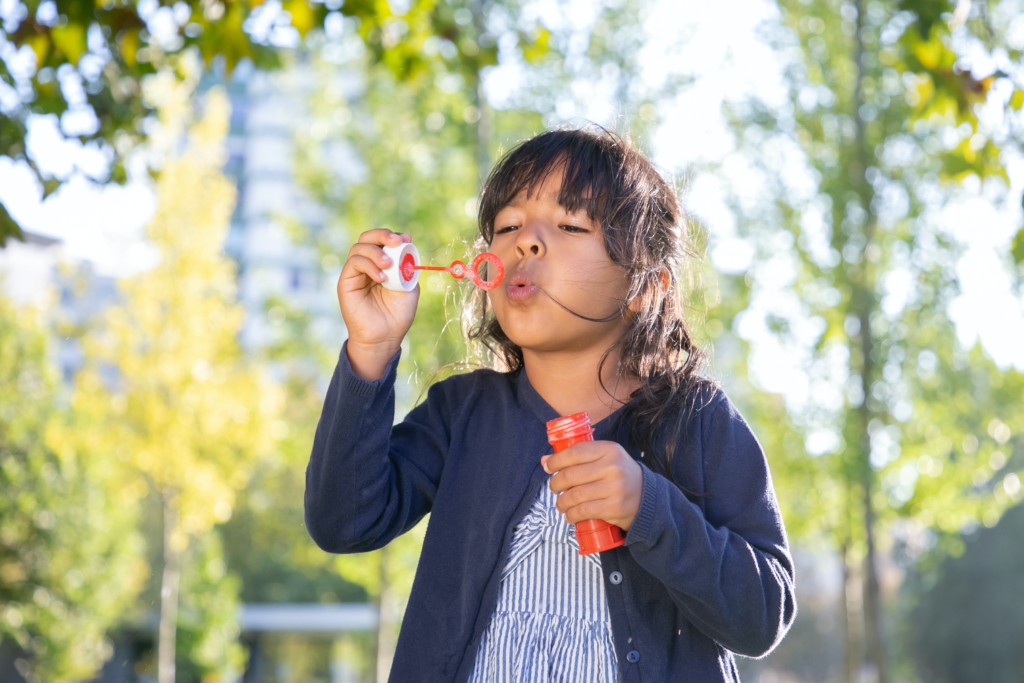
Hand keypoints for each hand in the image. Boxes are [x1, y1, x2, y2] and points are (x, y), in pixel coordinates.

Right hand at [338, 229, 418, 379]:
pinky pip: (354, 263)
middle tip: (396, 241)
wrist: (385, 338)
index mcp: (381, 266)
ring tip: (388, 265)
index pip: (382, 242)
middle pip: (366, 238)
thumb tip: (407, 251)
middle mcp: (366, 267)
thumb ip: (407, 269)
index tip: (407, 239)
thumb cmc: (397, 316)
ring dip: (376, 251)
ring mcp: (355, 274)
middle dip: (382, 234)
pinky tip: (381, 278)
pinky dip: (369, 265)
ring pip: (359, 248)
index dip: (393, 236)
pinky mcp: (346, 282)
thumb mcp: (409, 288)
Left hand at [542, 440, 642, 530]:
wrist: (646, 498)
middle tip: (554, 488)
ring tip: (561, 504)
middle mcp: (613, 467)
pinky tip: (569, 515)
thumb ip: (579, 457)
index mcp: (610, 450)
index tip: (547, 466)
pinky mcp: (613, 508)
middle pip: (571, 475)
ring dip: (561, 502)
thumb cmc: (619, 476)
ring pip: (574, 495)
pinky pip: (583, 511)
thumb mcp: (605, 459)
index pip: (575, 452)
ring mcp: (614, 488)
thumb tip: (545, 460)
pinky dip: (571, 515)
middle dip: (556, 483)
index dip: (556, 460)